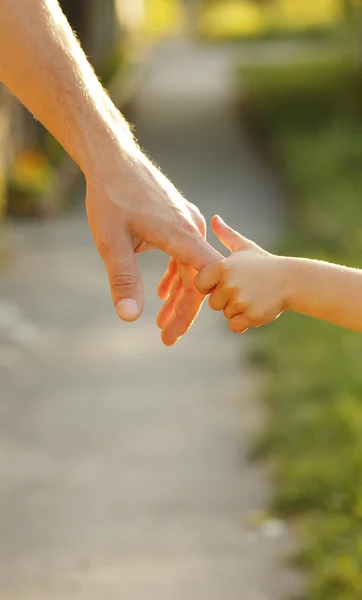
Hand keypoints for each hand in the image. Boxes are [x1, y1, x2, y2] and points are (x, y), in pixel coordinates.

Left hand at [85, 142, 221, 342]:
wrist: (112, 158)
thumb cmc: (110, 197)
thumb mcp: (112, 242)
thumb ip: (123, 279)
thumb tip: (129, 317)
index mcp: (182, 235)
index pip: (201, 282)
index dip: (191, 312)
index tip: (174, 334)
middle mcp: (191, 229)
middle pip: (196, 279)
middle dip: (183, 312)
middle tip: (167, 338)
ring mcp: (186, 222)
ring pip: (190, 268)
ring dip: (179, 296)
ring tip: (164, 322)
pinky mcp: (177, 219)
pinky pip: (184, 254)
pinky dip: (175, 276)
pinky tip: (164, 293)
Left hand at [195, 215, 287, 332]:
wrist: (292, 280)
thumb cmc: (264, 264)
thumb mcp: (245, 248)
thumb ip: (226, 235)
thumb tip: (214, 218)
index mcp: (221, 267)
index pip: (200, 284)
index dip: (211, 285)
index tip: (226, 281)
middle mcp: (228, 284)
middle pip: (214, 303)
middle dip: (227, 299)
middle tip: (246, 289)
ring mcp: (239, 301)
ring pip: (226, 314)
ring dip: (238, 310)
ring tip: (254, 296)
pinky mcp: (250, 316)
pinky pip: (235, 326)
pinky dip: (244, 322)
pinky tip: (256, 308)